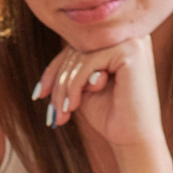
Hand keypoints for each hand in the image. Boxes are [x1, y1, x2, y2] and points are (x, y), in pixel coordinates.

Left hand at [34, 32, 164, 158]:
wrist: (132, 139)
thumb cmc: (109, 114)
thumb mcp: (82, 84)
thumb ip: (72, 63)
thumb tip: (52, 44)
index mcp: (118, 38)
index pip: (77, 44)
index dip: (54, 68)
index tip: (39, 94)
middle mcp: (128, 33)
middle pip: (77, 47)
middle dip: (58, 82)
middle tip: (53, 112)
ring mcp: (132, 39)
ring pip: (80, 55)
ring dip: (64, 87)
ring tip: (63, 112)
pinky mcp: (132, 51)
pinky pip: (89, 62)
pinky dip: (75, 86)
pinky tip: (75, 106)